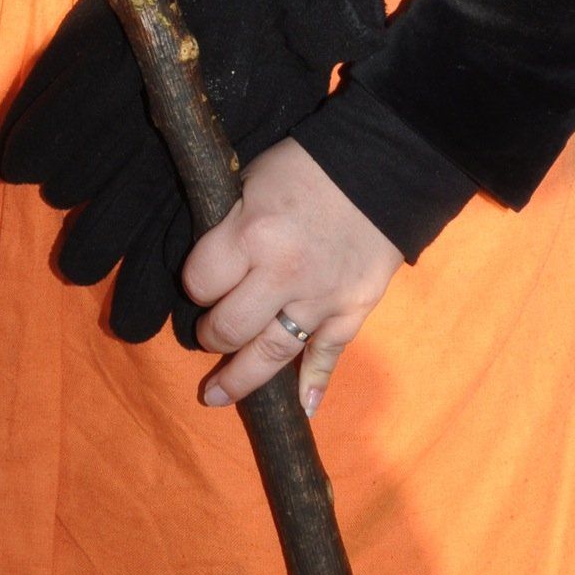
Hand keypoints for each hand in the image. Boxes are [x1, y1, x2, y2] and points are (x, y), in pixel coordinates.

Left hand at [181, 137, 401, 414]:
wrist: (379, 166)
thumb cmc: (305, 168)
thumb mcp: (252, 182)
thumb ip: (229, 227)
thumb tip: (209, 268)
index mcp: (251, 234)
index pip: (200, 282)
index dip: (195, 285)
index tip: (201, 283)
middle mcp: (282, 274)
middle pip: (229, 328)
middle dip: (211, 335)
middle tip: (210, 333)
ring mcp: (319, 300)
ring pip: (271, 355)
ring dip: (239, 379)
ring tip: (217, 395)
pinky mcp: (351, 312)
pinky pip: (327, 357)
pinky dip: (314, 385)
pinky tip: (303, 407)